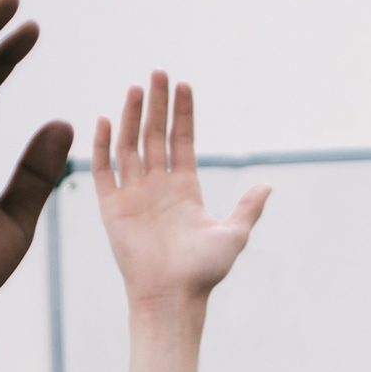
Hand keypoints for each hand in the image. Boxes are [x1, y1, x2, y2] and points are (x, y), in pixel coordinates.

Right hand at [95, 73, 267, 316]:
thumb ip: (249, 208)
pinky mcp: (112, 208)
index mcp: (185, 189)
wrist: (173, 298)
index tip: (183, 85)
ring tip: (136, 88)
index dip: (182, 114)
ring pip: (129, 146)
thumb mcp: (234, 234)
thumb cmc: (204, 272)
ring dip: (132, 117)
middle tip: (158, 73)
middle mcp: (158, 187)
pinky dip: (103, 146)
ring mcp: (134, 195)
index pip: (182, 141)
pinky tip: (106, 120)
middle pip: (154, 136)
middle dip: (156, 105)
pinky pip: (104, 171)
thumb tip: (267, 185)